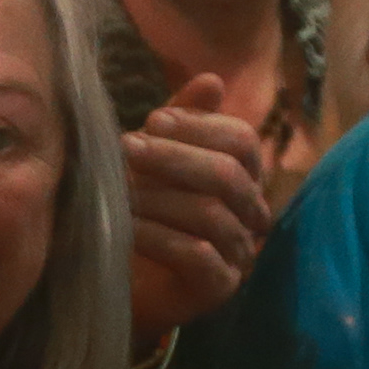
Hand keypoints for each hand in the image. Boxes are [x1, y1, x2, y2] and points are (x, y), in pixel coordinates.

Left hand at [122, 74, 271, 340]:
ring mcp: (239, 255)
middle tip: (128, 147)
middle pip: (229, 176)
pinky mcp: (218, 289)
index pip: (242, 142)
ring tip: (120, 191)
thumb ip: (180, 122)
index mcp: (243, 177)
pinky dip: (159, 238)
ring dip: (160, 199)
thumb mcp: (155, 159)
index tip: (153, 120)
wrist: (118, 280)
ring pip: (212, 215)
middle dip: (175, 157)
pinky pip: (197, 257)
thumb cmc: (142, 212)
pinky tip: (127, 227)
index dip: (200, 127)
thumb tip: (211, 80)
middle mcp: (250, 215)